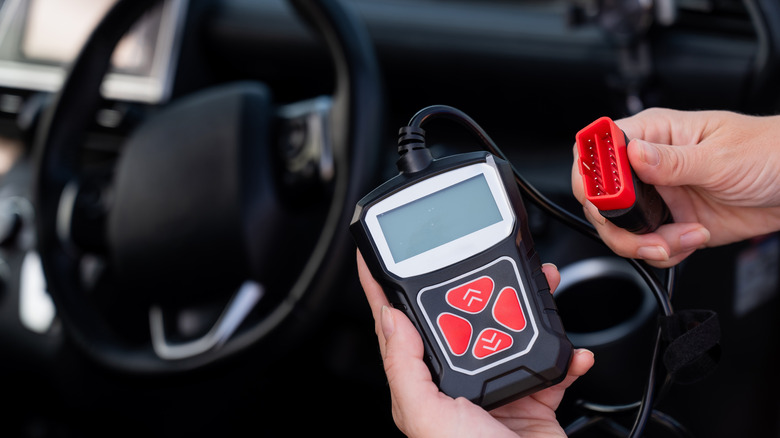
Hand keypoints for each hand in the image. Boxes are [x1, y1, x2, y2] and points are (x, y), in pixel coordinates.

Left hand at [357, 250, 593, 437]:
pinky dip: (567, 355)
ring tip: (539, 284)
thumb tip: (389, 318)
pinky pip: (552, 366)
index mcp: (424, 386)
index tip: (375, 258)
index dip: (382, 292)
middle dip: (474, 286)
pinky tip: (573, 349)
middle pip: (461, 319)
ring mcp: (497, 389)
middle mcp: (458, 384)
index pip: (396, 330)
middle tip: (484, 258)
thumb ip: (405, 368)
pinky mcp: (534, 399)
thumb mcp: (426, 418)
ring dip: (529, 307)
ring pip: (509, 332)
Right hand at [572, 108, 779, 267]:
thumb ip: (672, 160)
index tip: (609, 198)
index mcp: (654, 134)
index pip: (600, 148)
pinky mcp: (671, 223)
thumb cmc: (770, 153)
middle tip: (647, 233)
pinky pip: (648, 245)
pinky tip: (693, 238)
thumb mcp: (721, 156)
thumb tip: (632, 154)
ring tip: (682, 237)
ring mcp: (658, 196)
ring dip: (647, 243)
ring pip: (620, 228)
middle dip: (618, 223)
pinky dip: (666, 252)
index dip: (594, 174)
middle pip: (600, 197)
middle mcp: (649, 166)